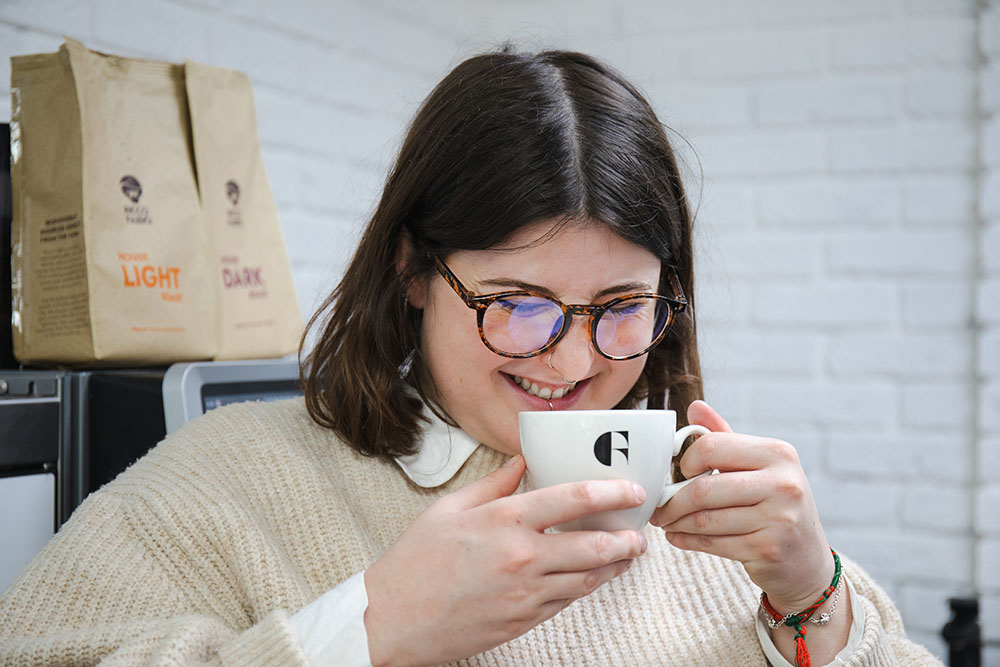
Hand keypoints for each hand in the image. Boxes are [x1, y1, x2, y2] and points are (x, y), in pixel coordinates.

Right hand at [364, 455, 648, 666]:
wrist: (392, 620)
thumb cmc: (414, 563)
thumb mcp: (449, 509)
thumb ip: (493, 484)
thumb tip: (521, 461)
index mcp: (503, 520)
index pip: (573, 500)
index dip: (611, 492)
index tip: (631, 489)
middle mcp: (521, 556)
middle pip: (594, 545)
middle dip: (626, 538)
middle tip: (640, 531)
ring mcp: (525, 593)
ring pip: (587, 578)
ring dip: (614, 565)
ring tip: (628, 554)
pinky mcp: (523, 620)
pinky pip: (567, 601)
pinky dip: (586, 586)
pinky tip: (593, 576)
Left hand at [650, 401, 832, 612]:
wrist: (806, 558)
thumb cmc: (774, 504)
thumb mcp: (757, 465)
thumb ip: (724, 436)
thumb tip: (695, 406)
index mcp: (778, 453)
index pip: (712, 447)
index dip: (686, 461)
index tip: (679, 472)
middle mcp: (783, 483)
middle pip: (703, 488)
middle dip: (672, 501)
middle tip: (658, 507)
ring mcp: (779, 519)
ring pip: (704, 519)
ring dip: (676, 523)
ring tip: (665, 522)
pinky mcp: (768, 549)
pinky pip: (712, 543)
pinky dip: (687, 541)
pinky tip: (677, 537)